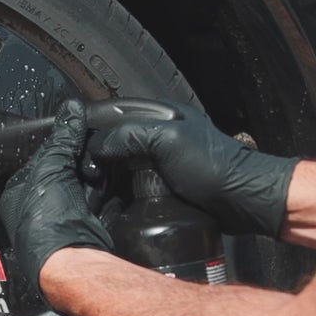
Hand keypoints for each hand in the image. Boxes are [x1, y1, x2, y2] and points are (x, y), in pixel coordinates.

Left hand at [0, 99, 111, 290]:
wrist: (72, 260)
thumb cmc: (46, 225)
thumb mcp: (51, 167)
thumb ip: (62, 138)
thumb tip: (70, 112)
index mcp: (17, 196)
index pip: (40, 158)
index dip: (59, 144)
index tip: (76, 131)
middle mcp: (37, 209)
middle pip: (63, 171)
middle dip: (78, 161)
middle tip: (89, 152)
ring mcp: (62, 220)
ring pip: (83, 186)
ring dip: (94, 176)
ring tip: (98, 170)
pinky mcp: (86, 229)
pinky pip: (99, 202)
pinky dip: (106, 193)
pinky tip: (110, 187)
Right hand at [84, 99, 298, 236]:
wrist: (241, 201)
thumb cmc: (215, 167)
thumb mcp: (167, 141)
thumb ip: (128, 135)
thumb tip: (97, 147)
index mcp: (159, 114)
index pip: (112, 114)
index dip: (90, 130)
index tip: (74, 149)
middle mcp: (158, 134)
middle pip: (113, 141)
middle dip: (95, 157)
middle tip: (82, 174)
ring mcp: (161, 160)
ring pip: (121, 165)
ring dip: (106, 177)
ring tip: (92, 189)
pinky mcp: (164, 183)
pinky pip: (133, 184)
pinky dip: (120, 192)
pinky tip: (111, 201)